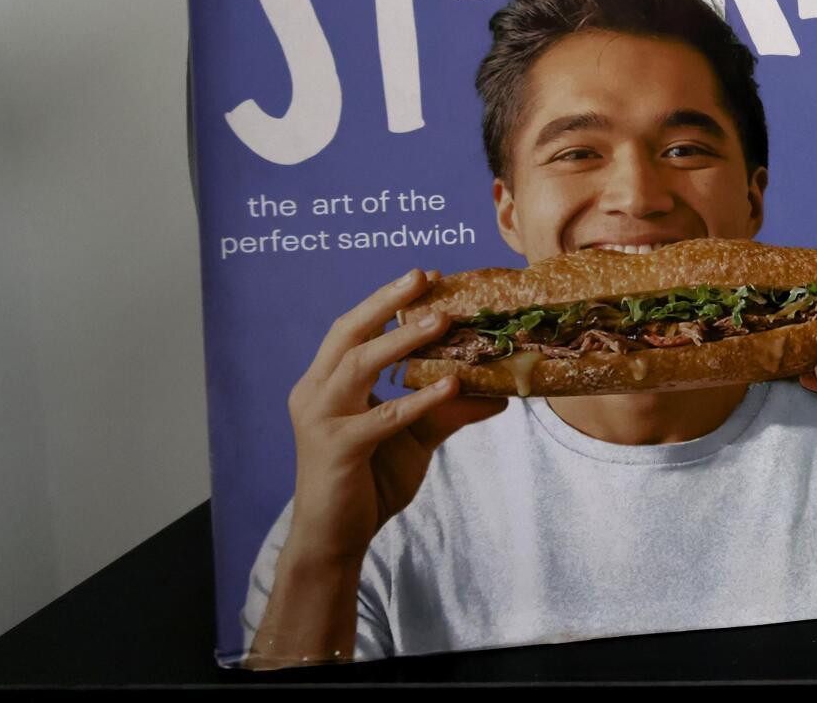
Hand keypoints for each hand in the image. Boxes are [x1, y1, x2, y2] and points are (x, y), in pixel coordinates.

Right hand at [280, 268, 505, 565]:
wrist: (334, 540)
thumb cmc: (368, 482)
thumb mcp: (414, 437)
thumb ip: (448, 410)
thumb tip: (500, 393)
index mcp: (326, 383)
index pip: (353, 330)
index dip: (386, 301)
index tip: (426, 277)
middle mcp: (315, 394)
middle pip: (347, 333)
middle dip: (385, 301)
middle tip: (423, 276)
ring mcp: (321, 421)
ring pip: (358, 365)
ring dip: (402, 340)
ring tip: (442, 320)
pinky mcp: (337, 450)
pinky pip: (382, 418)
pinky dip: (418, 400)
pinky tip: (451, 384)